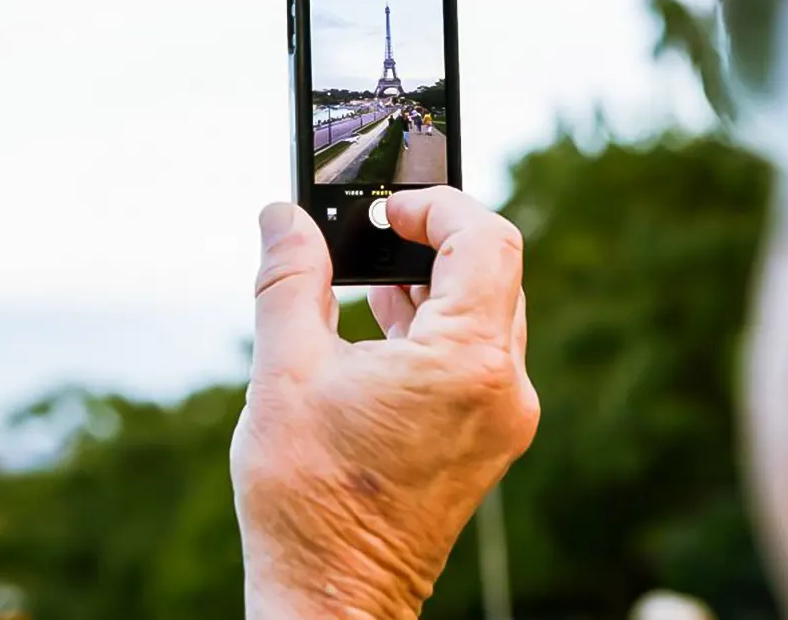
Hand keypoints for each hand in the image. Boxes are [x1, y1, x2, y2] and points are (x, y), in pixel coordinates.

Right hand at [231, 187, 538, 618]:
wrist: (333, 598)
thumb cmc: (309, 500)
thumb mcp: (286, 373)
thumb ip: (290, 280)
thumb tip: (283, 216)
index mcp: (468, 363)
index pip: (486, 240)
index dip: (438, 207)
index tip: (387, 210)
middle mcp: (504, 390)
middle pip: (494, 273)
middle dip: (435, 243)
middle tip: (376, 234)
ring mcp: (503, 420)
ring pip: (487, 316)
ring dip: (435, 288)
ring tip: (370, 281)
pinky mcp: (488, 442)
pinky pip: (478, 359)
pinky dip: (439, 331)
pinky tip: (384, 331)